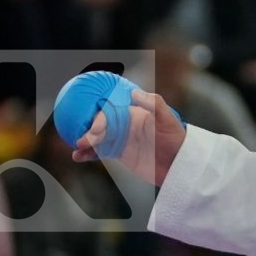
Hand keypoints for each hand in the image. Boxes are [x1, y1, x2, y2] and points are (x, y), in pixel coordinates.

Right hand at [72, 89, 186, 185]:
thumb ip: (154, 104)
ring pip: (96, 139)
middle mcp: (123, 124)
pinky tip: (78, 157)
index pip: (110, 113)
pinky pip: (98, 152)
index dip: (100, 119)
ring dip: (84, 143)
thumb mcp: (168, 119)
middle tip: (81, 140)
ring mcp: (119, 139)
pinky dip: (87, 154)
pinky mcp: (118, 153)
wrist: (179, 163)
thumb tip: (135, 93)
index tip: (94, 129)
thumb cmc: (176, 138)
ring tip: (76, 150)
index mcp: (131, 113)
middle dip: (88, 132)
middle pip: (99, 125)